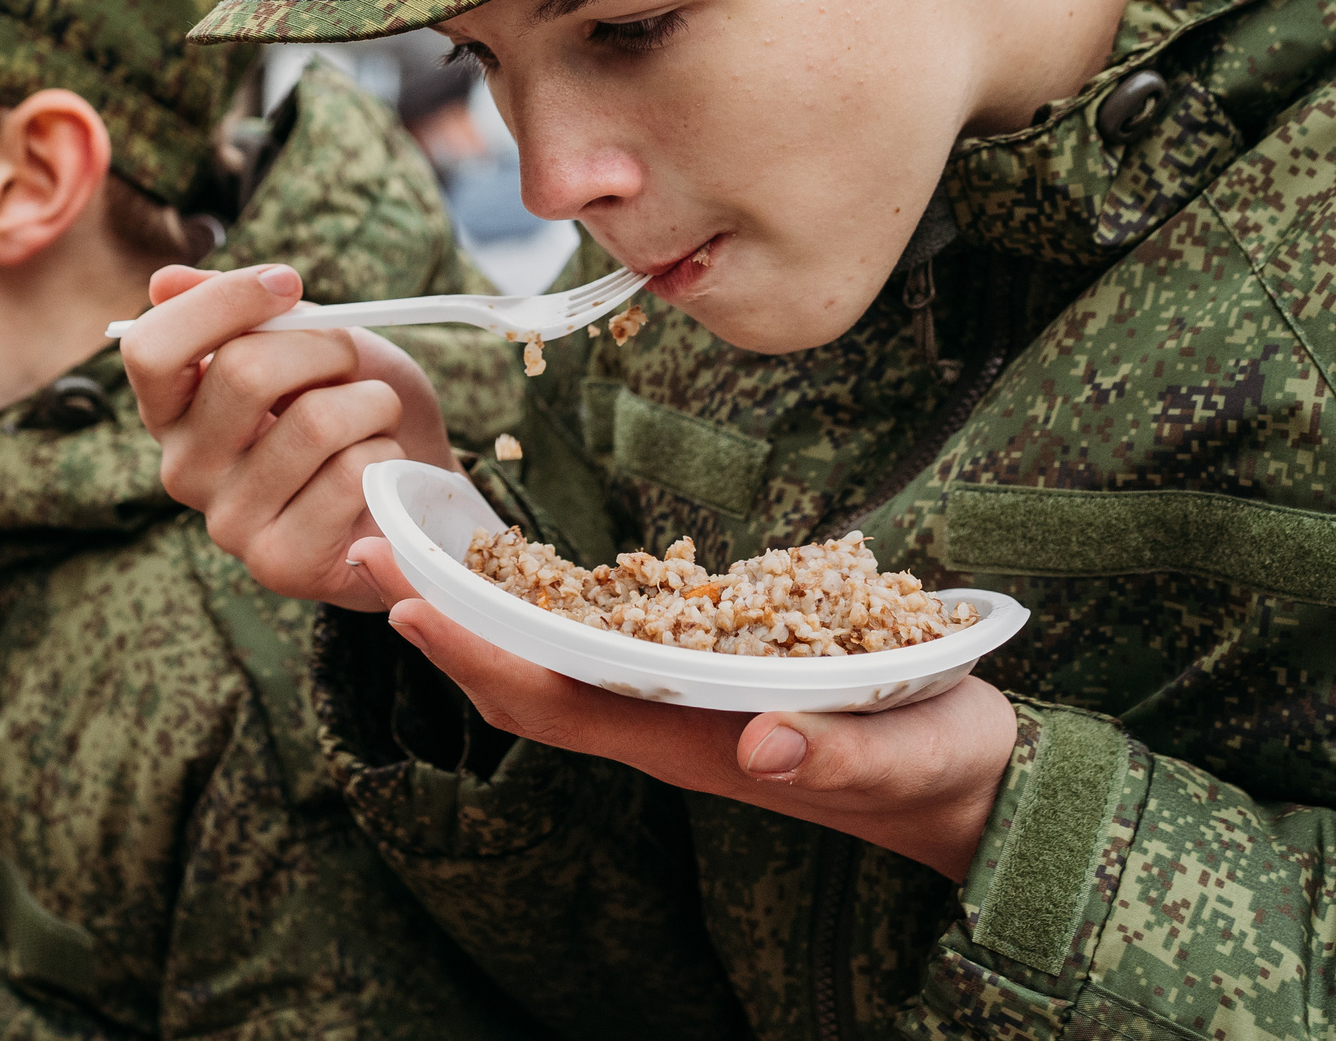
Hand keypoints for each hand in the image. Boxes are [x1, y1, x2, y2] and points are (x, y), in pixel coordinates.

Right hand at [124, 264, 454, 611]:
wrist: (416, 481)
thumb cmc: (352, 403)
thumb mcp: (306, 341)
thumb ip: (242, 311)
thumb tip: (164, 281)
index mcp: (174, 411)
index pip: (151, 348)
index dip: (222, 301)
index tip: (287, 284)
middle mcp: (184, 470)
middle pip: (243, 372)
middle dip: (325, 347)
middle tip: (350, 360)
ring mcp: (228, 523)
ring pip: (314, 421)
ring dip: (370, 403)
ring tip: (373, 418)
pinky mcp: (279, 563)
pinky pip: (348, 475)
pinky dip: (384, 454)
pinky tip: (379, 474)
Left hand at [348, 537, 1017, 881]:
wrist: (968, 789)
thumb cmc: (940, 770)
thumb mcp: (910, 757)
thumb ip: (840, 755)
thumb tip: (762, 747)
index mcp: (696, 745)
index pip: (557, 703)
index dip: (477, 657)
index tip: (408, 604)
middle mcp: (666, 726)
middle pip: (528, 677)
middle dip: (447, 619)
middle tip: (367, 547)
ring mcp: (679, 704)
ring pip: (553, 658)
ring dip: (480, 606)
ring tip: (412, 546)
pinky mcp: (703, 677)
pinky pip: (600, 642)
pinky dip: (543, 603)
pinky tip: (512, 568)